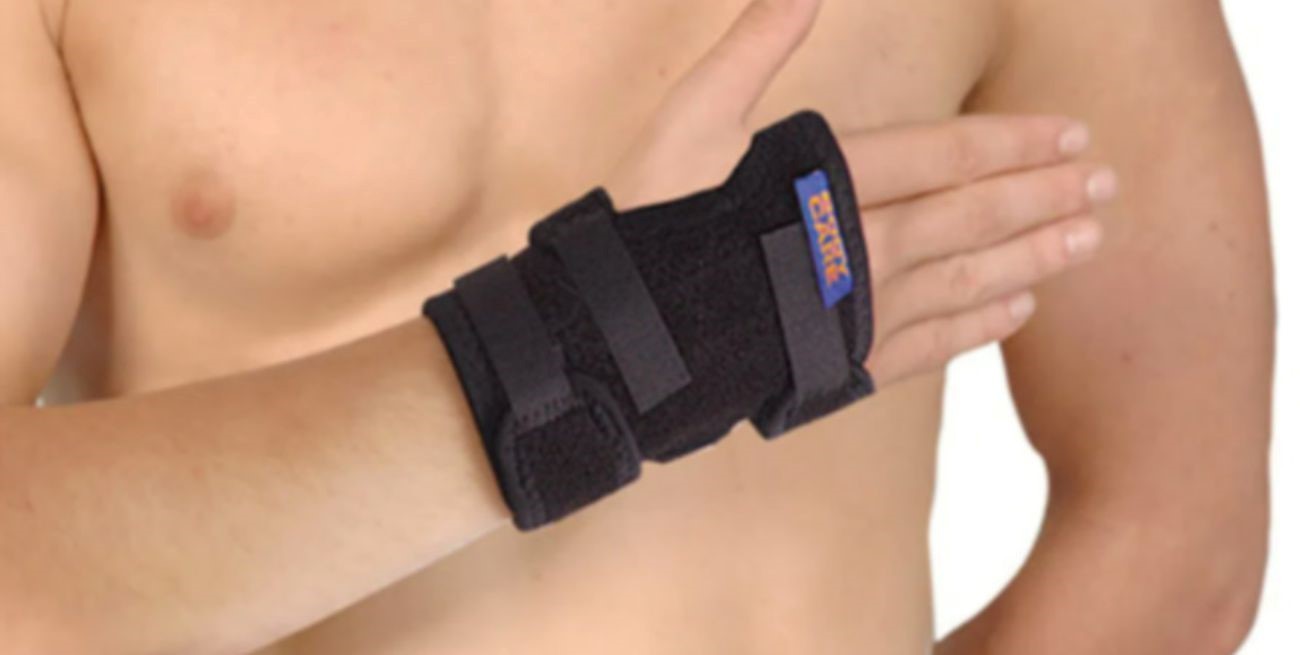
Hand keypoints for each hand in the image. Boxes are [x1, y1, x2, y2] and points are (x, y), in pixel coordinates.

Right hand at [606, 0, 1114, 386]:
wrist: (620, 335)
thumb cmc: (651, 217)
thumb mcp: (693, 116)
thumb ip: (754, 48)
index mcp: (836, 179)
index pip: (952, 154)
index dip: (1017, 142)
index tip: (1074, 134)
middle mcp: (862, 247)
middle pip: (976, 216)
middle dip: (1047, 196)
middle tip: (1107, 185)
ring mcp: (856, 311)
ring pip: (968, 280)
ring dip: (1033, 257)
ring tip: (1086, 243)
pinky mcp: (840, 361)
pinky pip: (930, 346)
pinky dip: (977, 327)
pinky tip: (1016, 312)